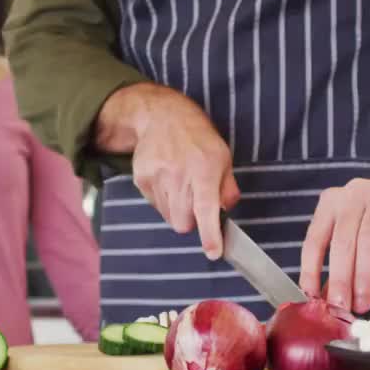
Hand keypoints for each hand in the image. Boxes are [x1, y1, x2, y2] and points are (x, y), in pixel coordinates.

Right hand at [97, 84, 239, 258]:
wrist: (162, 117)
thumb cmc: (197, 137)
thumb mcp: (222, 156)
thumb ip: (227, 187)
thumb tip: (226, 210)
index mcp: (204, 170)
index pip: (206, 209)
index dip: (210, 234)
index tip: (213, 252)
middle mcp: (179, 176)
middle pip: (183, 224)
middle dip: (192, 220)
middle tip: (196, 201)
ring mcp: (157, 178)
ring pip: (169, 217)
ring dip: (177, 209)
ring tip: (181, 185)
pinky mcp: (141, 179)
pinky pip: (155, 205)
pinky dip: (164, 200)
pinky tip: (167, 179)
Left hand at [299, 146, 369, 313]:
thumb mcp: (356, 243)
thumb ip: (339, 268)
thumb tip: (322, 301)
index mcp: (332, 202)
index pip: (314, 239)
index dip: (311, 269)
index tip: (312, 297)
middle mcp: (353, 194)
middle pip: (342, 241)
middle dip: (340, 279)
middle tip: (340, 307)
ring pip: (368, 241)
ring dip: (364, 277)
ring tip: (363, 304)